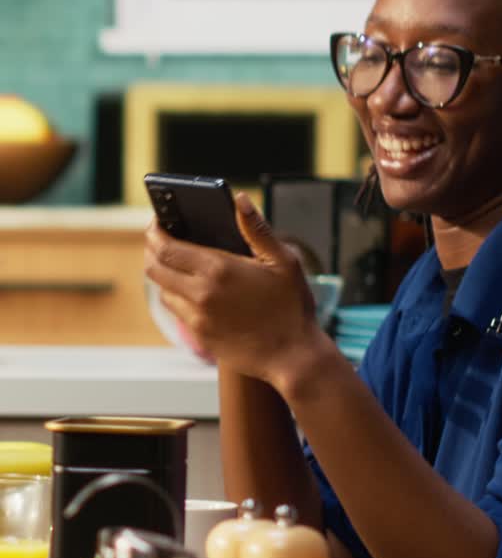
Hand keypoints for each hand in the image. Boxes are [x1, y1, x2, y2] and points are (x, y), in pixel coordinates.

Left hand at [144, 193, 324, 384]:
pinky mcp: (201, 337)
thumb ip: (257, 229)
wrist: (293, 356)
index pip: (166, 247)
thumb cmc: (292, 307)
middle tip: (160, 241)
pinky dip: (177, 297)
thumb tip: (240, 201)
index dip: (155, 232)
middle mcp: (201, 294)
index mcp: (218, 269)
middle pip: (155, 268)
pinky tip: (192, 291)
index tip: (157, 223)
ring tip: (177, 265)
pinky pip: (177, 312)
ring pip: (163, 291)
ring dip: (164, 276)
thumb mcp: (283, 261)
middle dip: (152, 250)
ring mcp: (198, 318)